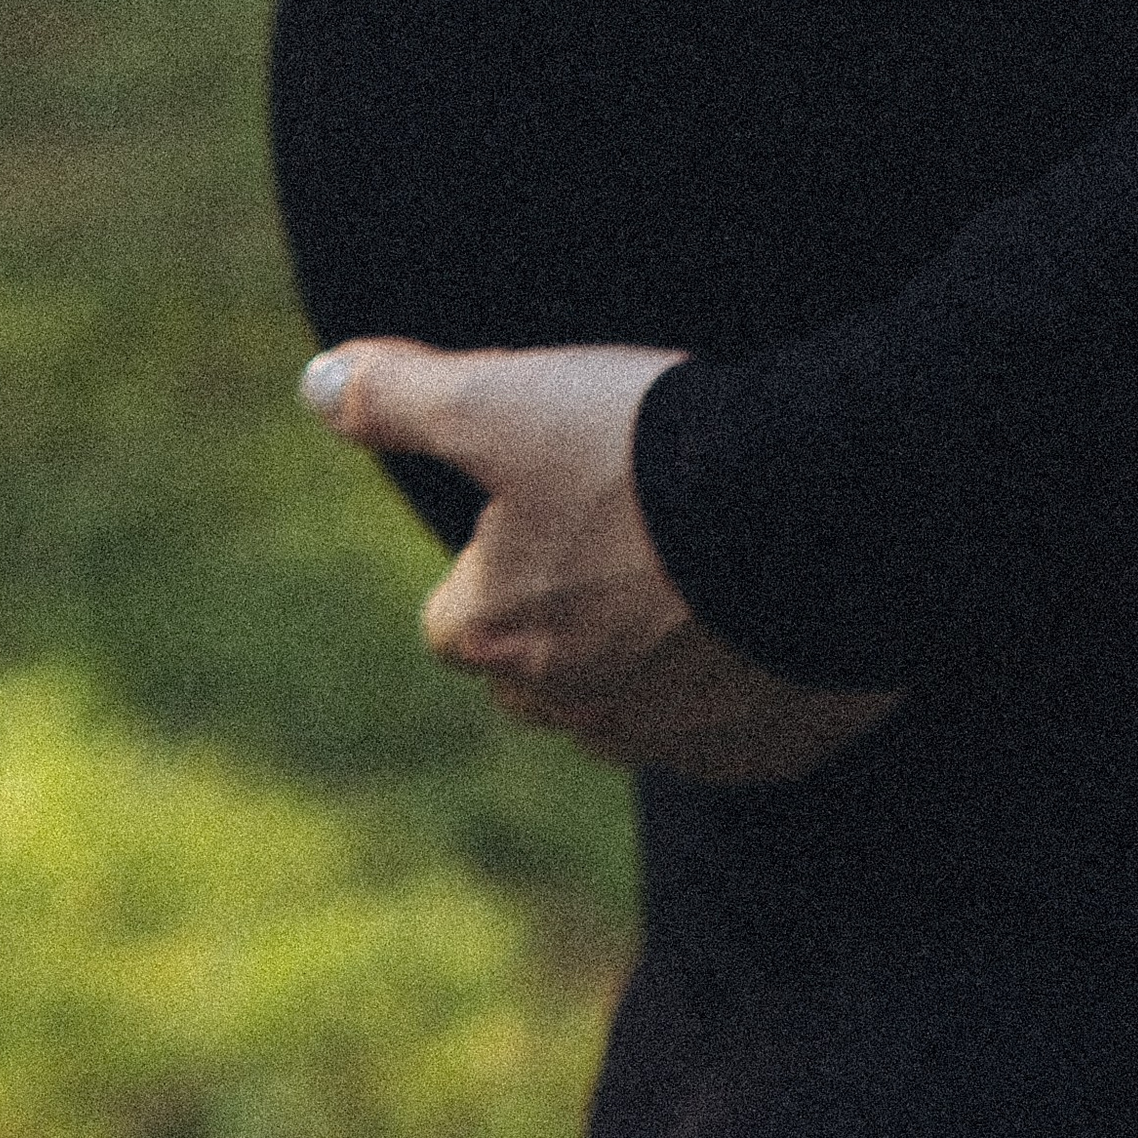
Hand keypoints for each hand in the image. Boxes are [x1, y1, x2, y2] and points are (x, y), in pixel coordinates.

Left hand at [304, 336, 906, 785]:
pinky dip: (736, 688)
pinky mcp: (767, 752)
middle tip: (618, 535)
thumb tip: (313, 385)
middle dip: (559, 626)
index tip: (533, 509)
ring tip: (696, 571)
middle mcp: (577, 711)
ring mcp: (677, 740)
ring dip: (646, 659)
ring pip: (631, 712)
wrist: (824, 513)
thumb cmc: (648, 454)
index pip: (453, 620)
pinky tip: (765, 616)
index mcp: (501, 635)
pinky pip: (729, 732)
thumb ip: (402, 397)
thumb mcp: (505, 399)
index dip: (486, 563)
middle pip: (536, 679)